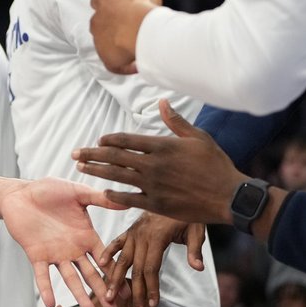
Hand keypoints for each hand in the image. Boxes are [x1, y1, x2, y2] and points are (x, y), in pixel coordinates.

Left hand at [0, 177, 128, 306]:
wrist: (19, 193)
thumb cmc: (48, 191)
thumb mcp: (77, 193)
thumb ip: (99, 198)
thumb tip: (126, 202)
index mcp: (86, 236)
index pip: (105, 258)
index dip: (115, 273)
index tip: (128, 291)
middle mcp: (73, 249)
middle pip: (90, 274)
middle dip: (102, 292)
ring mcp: (55, 254)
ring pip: (70, 278)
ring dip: (79, 294)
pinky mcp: (37, 255)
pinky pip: (42, 275)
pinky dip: (46, 289)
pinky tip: (50, 303)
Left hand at [73, 99, 246, 224]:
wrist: (229, 196)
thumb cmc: (216, 164)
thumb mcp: (198, 137)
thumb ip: (176, 121)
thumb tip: (161, 102)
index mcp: (162, 145)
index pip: (127, 140)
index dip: (110, 140)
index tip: (99, 140)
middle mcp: (154, 164)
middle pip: (115, 157)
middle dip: (92, 154)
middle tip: (75, 153)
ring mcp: (154, 185)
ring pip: (118, 176)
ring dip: (96, 171)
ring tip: (81, 168)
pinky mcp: (158, 204)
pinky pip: (130, 198)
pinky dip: (115, 194)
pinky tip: (104, 191)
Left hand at [90, 0, 164, 74]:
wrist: (144, 34)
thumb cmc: (144, 8)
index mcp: (103, 4)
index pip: (98, 2)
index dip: (107, 6)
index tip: (120, 9)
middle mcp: (96, 22)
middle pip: (99, 24)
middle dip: (111, 27)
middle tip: (130, 30)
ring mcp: (99, 43)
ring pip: (106, 45)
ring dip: (117, 46)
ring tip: (136, 46)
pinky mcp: (107, 60)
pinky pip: (113, 64)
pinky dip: (123, 65)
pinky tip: (137, 62)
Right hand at [98, 212, 205, 306]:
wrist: (178, 190)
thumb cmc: (189, 212)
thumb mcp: (197, 229)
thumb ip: (195, 249)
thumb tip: (198, 268)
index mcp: (156, 236)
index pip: (151, 268)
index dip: (151, 288)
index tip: (152, 306)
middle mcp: (141, 235)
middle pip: (136, 269)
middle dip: (135, 292)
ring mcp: (134, 232)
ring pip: (122, 259)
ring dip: (115, 279)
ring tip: (109, 297)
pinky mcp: (131, 229)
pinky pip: (117, 241)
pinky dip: (108, 251)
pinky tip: (100, 264)